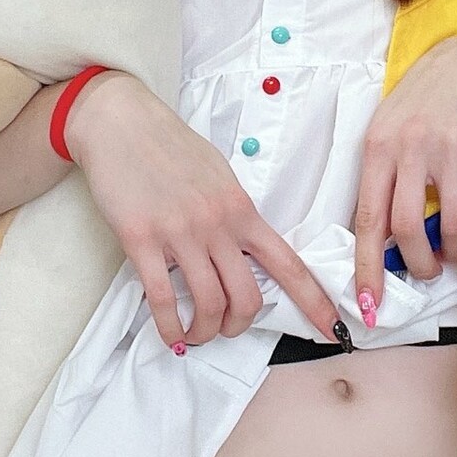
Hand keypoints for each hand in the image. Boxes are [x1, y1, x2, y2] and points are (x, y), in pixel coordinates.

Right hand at [61, 71, 344, 350]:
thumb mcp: (219, 177)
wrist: (122, 123)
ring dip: (204, 331)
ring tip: (194, 334)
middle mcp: (218, 224)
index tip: (335, 330)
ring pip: (209, 304)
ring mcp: (180, 233)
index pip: (288, 265)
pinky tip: (170, 334)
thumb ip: (235, 215)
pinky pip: (163, 298)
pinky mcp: (141, 239)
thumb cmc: (170, 148)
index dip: (316, 302)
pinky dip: (169, 327)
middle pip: (247, 297)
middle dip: (239, 326)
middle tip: (225, 328)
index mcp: (242, 210)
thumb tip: (245, 250)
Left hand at [352, 36, 456, 312]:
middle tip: (425, 272)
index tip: (370, 304)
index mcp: (378, 147)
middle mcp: (413, 147)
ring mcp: (453, 147)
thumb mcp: (385, 132)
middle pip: (409, 228)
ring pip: (452, 223)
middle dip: (417, 265)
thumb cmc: (418, 105)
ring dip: (454, 254)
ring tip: (454, 257)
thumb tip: (379, 244)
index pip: (369, 218)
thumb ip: (381, 180)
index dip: (368, 268)